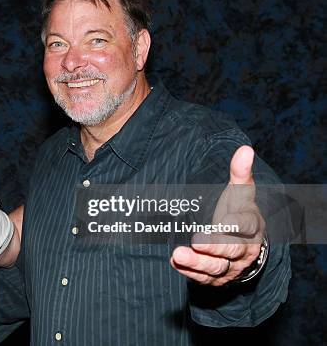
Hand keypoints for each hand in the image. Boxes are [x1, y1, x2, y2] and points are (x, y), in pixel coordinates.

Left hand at [170, 145, 263, 285]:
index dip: (237, 224)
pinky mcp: (216, 278)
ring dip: (197, 263)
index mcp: (251, 225)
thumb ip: (240, 173)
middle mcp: (243, 249)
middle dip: (214, 246)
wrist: (244, 245)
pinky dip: (190, 272)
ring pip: (216, 268)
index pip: (247, 225)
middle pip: (231, 250)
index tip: (225, 221)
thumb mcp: (240, 192)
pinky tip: (175, 262)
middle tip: (196, 241)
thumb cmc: (237, 211)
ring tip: (178, 254)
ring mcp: (230, 266)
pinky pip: (204, 279)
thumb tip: (245, 148)